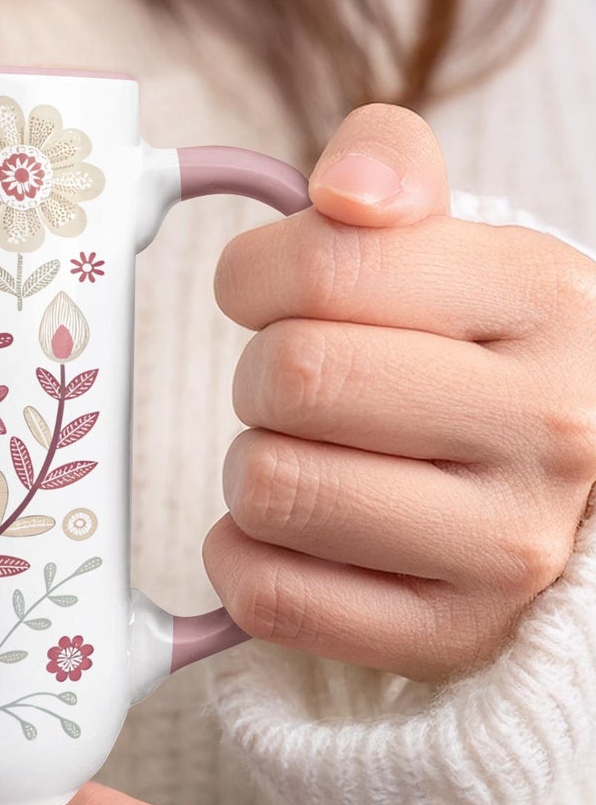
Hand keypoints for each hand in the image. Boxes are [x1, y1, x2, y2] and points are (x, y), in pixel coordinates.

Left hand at [207, 104, 595, 684]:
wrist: (564, 490)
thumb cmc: (475, 354)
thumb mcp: (456, 243)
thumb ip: (389, 168)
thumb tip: (341, 190)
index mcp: (546, 298)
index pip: (324, 268)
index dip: (253, 276)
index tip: (267, 295)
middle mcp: (551, 427)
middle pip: (289, 379)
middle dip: (258, 376)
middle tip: (294, 388)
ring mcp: (507, 548)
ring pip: (271, 488)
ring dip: (252, 468)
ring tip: (305, 457)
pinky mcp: (450, 636)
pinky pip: (270, 596)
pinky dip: (242, 558)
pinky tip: (287, 535)